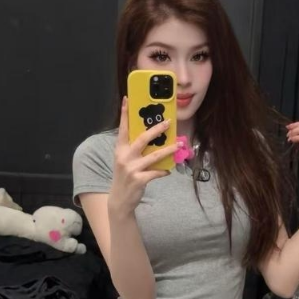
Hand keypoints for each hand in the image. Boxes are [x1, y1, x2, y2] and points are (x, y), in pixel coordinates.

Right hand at [108, 96, 180, 215]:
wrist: (120, 200)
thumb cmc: (125, 176)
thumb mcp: (125, 161)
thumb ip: (134, 149)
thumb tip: (154, 138)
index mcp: (120, 149)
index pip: (123, 128)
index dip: (125, 113)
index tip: (128, 99)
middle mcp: (124, 157)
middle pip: (142, 139)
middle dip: (157, 130)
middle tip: (168, 122)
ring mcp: (132, 168)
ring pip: (154, 155)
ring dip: (169, 150)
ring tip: (179, 144)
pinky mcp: (139, 179)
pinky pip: (156, 172)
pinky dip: (164, 170)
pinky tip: (168, 170)